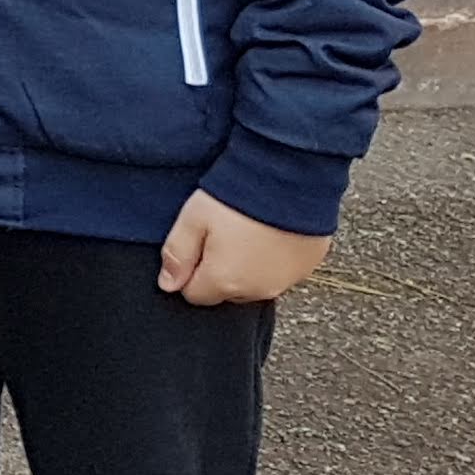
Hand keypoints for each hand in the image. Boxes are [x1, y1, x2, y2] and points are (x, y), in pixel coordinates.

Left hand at [160, 189, 328, 304]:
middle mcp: (258, 290)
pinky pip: (282, 273)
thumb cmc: (238, 198)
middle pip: (226, 292)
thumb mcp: (193, 219)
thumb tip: (167, 284)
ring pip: (255, 285)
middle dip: (218, 272)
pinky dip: (273, 260)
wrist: (291, 180)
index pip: (194, 294)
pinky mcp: (307, 268)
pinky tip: (270, 233)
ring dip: (247, 268)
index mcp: (225, 281)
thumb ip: (177, 255)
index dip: (190, 271)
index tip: (196, 245)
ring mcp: (286, 281)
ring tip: (246, 231)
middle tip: (220, 235)